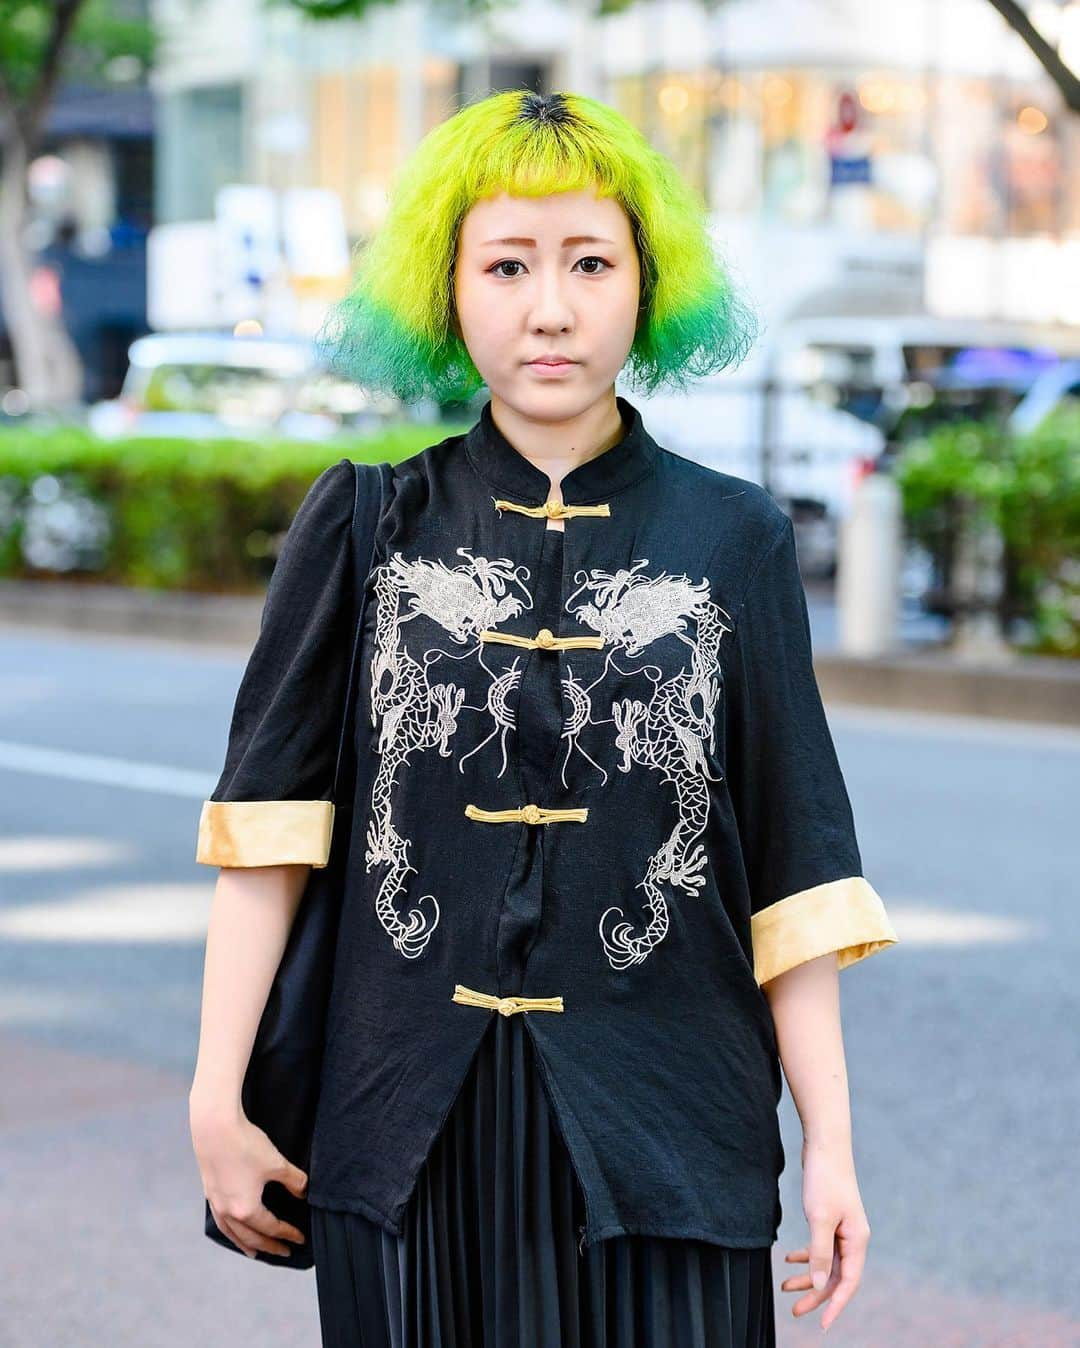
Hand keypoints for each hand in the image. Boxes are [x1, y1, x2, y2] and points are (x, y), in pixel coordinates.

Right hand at [190, 1094, 308, 1258]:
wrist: (214, 1128)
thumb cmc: (245, 1145)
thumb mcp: (276, 1163)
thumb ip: (293, 1181)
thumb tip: (304, 1192)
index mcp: (247, 1209)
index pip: (272, 1228)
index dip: (288, 1234)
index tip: (300, 1239)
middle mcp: (229, 1212)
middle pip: (252, 1237)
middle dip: (269, 1246)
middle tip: (283, 1253)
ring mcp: (216, 1204)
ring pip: (233, 1234)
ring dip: (246, 1244)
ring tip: (255, 1253)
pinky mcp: (210, 1193)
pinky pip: (221, 1222)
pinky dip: (230, 1232)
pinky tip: (232, 1228)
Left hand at [780, 1140, 870, 1332]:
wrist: (825, 1145)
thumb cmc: (825, 1179)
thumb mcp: (819, 1219)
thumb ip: (819, 1253)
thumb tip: (818, 1285)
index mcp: (857, 1240)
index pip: (848, 1282)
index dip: (835, 1305)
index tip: (822, 1325)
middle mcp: (853, 1238)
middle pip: (836, 1276)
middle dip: (816, 1295)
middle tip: (793, 1309)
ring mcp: (842, 1228)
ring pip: (826, 1263)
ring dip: (808, 1276)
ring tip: (785, 1287)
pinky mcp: (830, 1218)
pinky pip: (820, 1246)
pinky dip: (806, 1255)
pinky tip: (789, 1258)